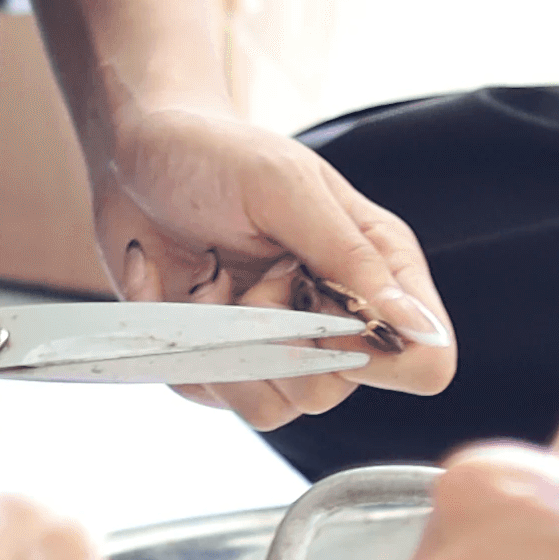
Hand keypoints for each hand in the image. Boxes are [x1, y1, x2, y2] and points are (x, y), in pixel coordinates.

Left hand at [85, 101, 458, 427]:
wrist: (135, 152)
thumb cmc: (217, 152)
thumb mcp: (286, 189)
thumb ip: (352, 260)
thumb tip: (416, 326)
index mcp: (377, 267)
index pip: (423, 358)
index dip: (377, 353)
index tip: (321, 307)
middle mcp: (335, 315)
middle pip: (334, 392)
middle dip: (280, 340)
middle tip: (256, 275)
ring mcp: (278, 344)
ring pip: (272, 407)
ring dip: (226, 345)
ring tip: (213, 282)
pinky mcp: (223, 360)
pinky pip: (211, 392)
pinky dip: (182, 340)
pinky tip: (179, 288)